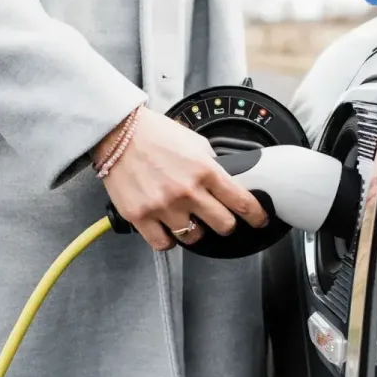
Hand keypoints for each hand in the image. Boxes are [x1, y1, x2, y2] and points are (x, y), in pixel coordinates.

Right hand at [95, 107, 268, 250]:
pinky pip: (163, 243)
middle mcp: (187, 191)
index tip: (258, 220)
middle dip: (225, 223)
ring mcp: (164, 206)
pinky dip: (168, 239)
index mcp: (205, 170)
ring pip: (194, 237)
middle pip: (224, 225)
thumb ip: (210, 163)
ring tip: (186, 218)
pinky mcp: (141, 216)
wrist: (118, 133)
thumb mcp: (194, 141)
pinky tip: (167, 228)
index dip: (255, 215)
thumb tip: (224, 179)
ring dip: (194, 230)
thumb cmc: (153, 134)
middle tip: (219, 218)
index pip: (241, 201)